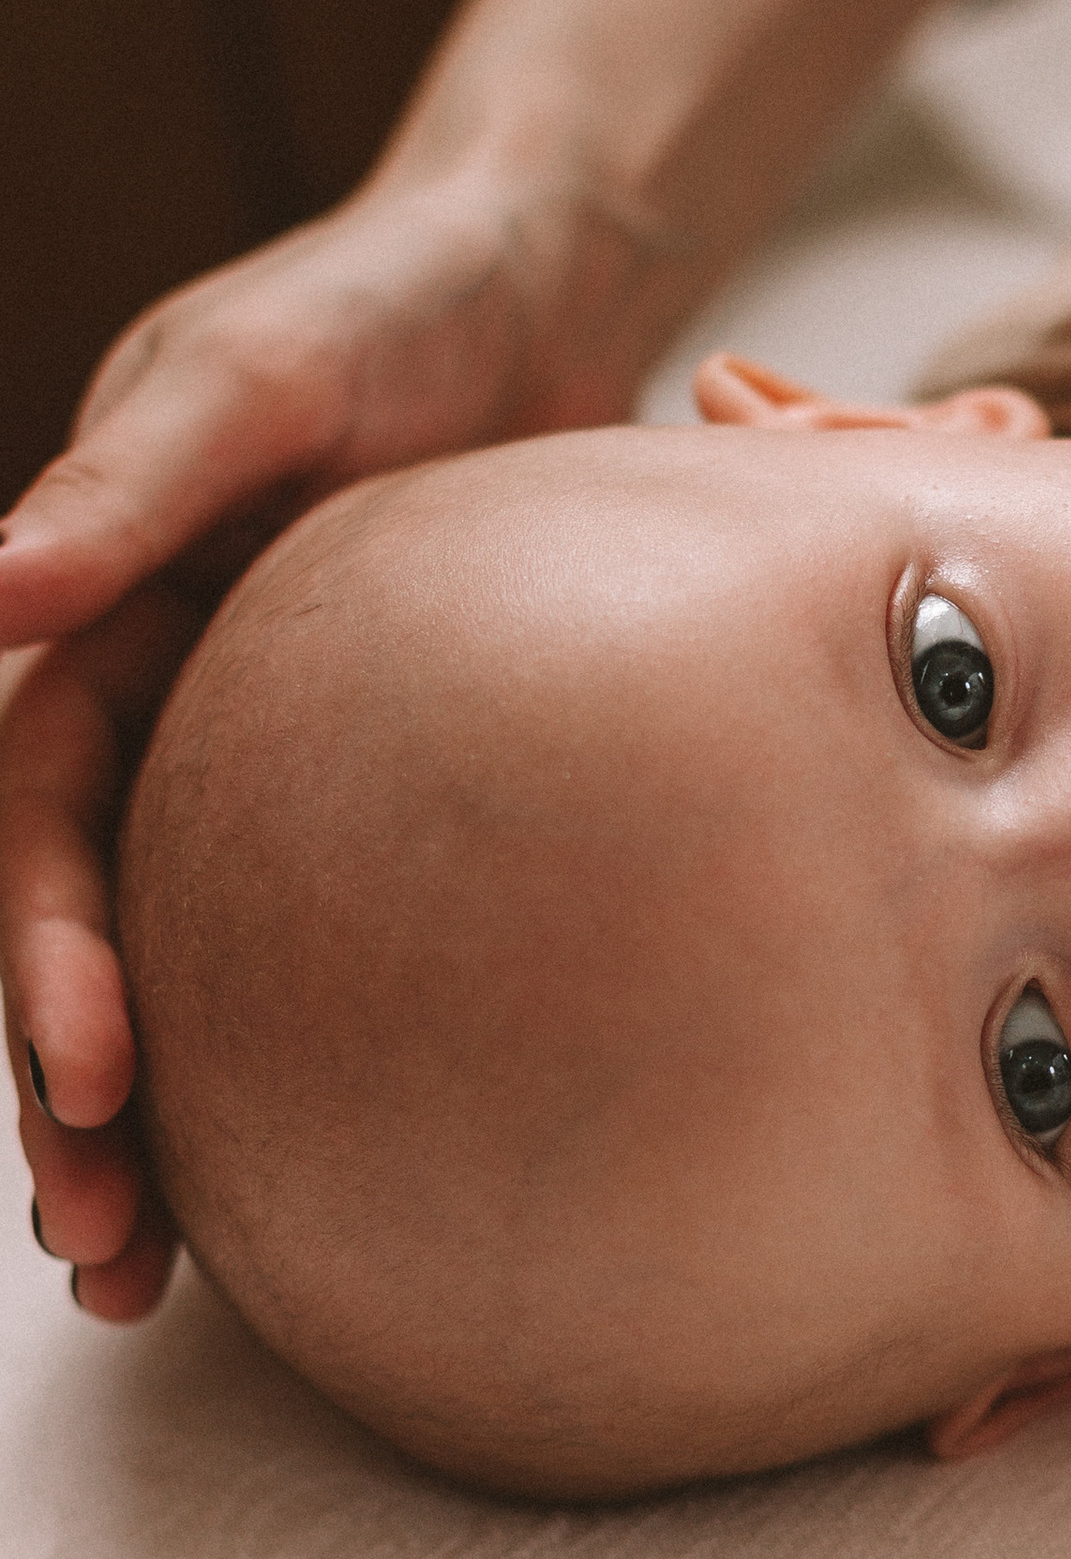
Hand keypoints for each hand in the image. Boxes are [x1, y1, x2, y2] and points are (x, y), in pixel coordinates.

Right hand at [1, 160, 669, 1297]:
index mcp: (93, 616)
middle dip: (70, 1091)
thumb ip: (133, 478)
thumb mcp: (257, 373)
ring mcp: (245, 744)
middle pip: (81, 922)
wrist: (533, 280)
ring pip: (177, 952)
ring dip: (148, 1112)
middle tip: (103, 1246)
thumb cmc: (386, 301)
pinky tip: (314, 1174)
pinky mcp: (354, 776)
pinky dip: (288, 1042)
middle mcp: (147, 693)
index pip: (40, 811)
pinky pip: (304, 926)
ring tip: (148, 1279)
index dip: (48, 952)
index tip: (93, 1079)